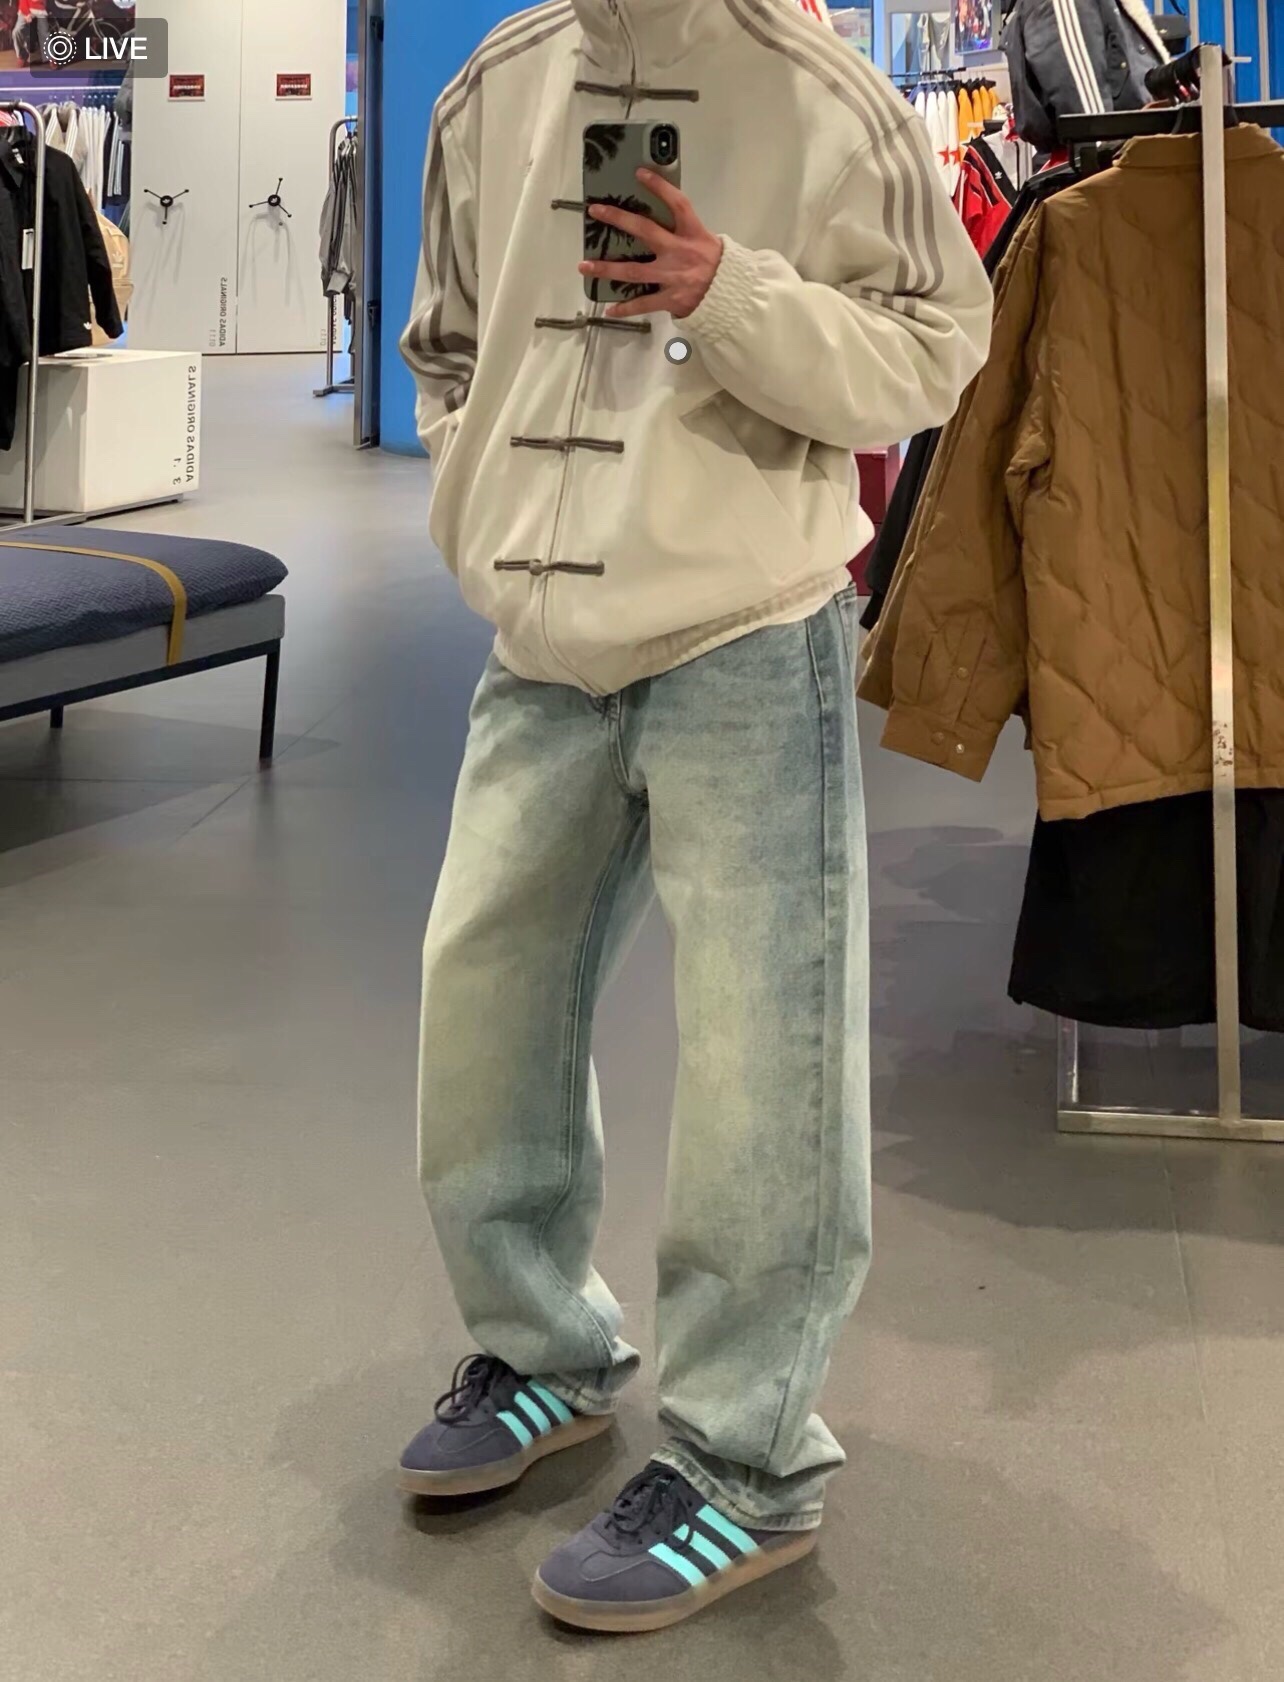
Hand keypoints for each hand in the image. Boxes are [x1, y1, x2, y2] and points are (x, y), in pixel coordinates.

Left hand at [580, 168, 723, 320]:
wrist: (732, 296)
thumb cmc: (718, 266)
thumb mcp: (707, 240)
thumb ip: (685, 230)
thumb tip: (663, 214)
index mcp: (693, 234)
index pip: (677, 203)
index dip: (660, 187)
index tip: (640, 173)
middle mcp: (680, 252)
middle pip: (646, 231)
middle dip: (619, 219)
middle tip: (596, 211)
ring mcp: (673, 277)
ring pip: (635, 272)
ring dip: (607, 269)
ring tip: (585, 266)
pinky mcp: (671, 299)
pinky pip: (644, 304)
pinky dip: (626, 308)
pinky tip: (609, 309)